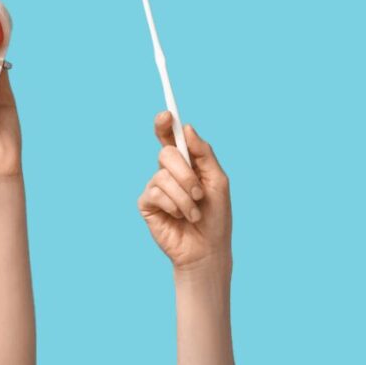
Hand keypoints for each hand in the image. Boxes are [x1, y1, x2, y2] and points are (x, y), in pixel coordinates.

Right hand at [138, 113, 230, 273]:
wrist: (208, 249)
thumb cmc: (216, 216)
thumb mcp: (218, 181)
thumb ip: (204, 153)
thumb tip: (187, 128)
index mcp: (185, 163)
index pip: (170, 137)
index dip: (164, 123)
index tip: (166, 115)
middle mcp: (168, 172)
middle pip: (166, 153)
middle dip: (186, 174)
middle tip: (199, 193)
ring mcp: (156, 187)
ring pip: (163, 176)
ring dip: (185, 197)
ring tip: (194, 213)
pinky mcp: (147, 204)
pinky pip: (156, 193)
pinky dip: (174, 206)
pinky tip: (179, 217)